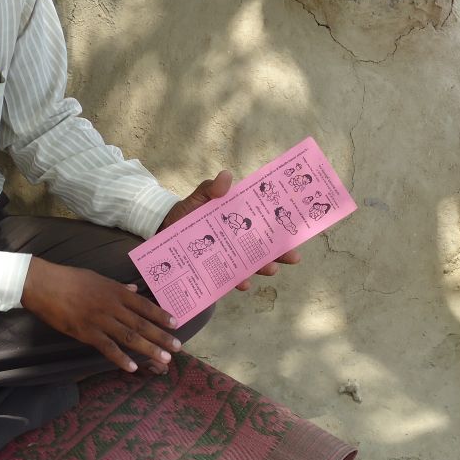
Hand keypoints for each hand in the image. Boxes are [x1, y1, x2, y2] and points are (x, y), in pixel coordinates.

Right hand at [21, 256, 180, 372]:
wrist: (45, 285)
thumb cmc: (71, 279)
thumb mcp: (98, 278)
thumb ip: (118, 286)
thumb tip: (135, 289)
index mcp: (116, 291)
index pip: (144, 305)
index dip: (161, 315)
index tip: (176, 324)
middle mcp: (113, 306)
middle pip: (141, 323)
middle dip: (161, 336)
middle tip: (178, 348)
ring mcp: (100, 321)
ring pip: (129, 337)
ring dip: (148, 349)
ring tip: (163, 359)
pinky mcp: (85, 333)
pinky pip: (107, 347)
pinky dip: (120, 358)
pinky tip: (132, 367)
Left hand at [158, 170, 301, 290]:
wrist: (162, 233)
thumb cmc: (184, 213)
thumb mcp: (198, 199)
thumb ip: (210, 189)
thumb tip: (226, 176)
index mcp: (239, 219)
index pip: (264, 221)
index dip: (281, 225)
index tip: (297, 228)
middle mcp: (238, 239)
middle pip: (265, 246)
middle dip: (281, 252)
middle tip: (295, 256)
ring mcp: (229, 256)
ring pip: (252, 263)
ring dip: (264, 267)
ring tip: (272, 269)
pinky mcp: (217, 271)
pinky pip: (231, 278)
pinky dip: (238, 280)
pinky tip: (244, 283)